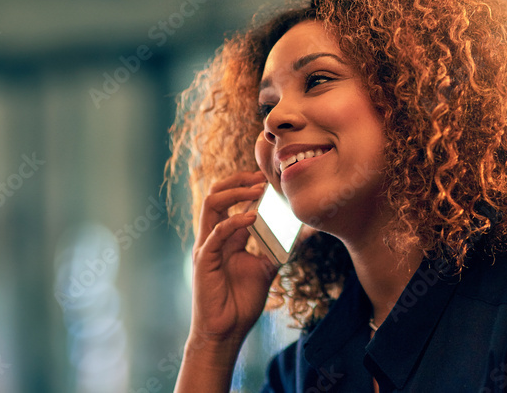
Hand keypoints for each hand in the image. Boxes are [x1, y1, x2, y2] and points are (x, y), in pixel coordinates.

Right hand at [189, 170, 279, 347]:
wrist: (226, 330)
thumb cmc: (241, 302)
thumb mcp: (265, 269)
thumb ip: (278, 249)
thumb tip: (302, 233)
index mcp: (225, 237)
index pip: (231, 202)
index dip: (246, 186)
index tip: (268, 178)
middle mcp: (213, 237)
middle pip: (216, 195)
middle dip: (237, 180)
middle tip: (261, 176)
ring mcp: (206, 246)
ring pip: (210, 204)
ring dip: (234, 192)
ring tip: (256, 188)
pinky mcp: (205, 259)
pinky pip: (217, 232)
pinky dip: (235, 221)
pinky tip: (253, 216)